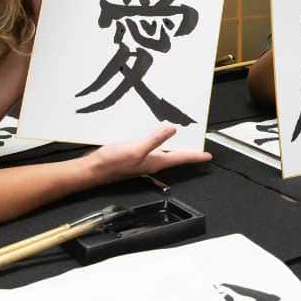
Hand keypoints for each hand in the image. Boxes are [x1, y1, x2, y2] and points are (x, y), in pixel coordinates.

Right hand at [85, 125, 211, 183]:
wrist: (92, 170)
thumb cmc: (112, 163)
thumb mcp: (136, 149)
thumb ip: (154, 140)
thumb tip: (173, 130)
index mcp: (156, 161)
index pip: (182, 158)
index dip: (196, 156)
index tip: (208, 156)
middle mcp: (152, 161)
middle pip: (176, 155)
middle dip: (189, 150)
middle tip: (200, 145)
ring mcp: (144, 159)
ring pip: (165, 151)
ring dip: (175, 145)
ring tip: (185, 137)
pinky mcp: (135, 155)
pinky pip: (152, 147)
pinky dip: (159, 140)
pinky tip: (157, 134)